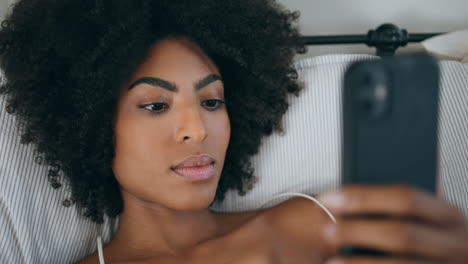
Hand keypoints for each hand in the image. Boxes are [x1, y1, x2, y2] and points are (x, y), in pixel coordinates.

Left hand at [318, 185, 467, 263]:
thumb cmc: (430, 242)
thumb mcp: (424, 222)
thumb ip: (395, 210)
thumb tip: (344, 200)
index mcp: (449, 216)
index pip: (406, 198)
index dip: (363, 197)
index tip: (328, 198)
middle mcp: (456, 243)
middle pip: (402, 233)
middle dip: (358, 231)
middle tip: (326, 230)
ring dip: (359, 263)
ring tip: (330, 261)